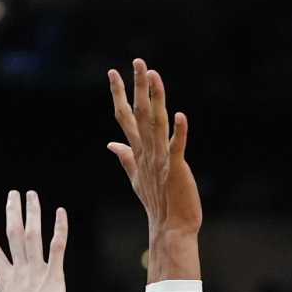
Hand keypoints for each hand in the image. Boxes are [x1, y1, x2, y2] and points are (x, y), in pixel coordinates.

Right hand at [0, 189, 68, 291]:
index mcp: (4, 282)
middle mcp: (18, 272)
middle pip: (13, 234)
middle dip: (13, 212)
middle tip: (13, 193)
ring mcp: (36, 273)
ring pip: (33, 235)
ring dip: (33, 213)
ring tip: (32, 194)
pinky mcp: (55, 278)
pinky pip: (57, 248)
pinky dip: (59, 229)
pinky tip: (61, 213)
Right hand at [107, 59, 200, 244]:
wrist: (170, 229)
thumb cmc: (157, 204)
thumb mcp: (136, 178)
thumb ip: (125, 158)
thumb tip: (110, 144)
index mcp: (138, 152)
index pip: (124, 117)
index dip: (119, 94)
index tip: (113, 72)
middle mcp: (147, 152)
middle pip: (139, 114)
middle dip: (137, 87)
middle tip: (138, 62)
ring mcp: (161, 160)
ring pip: (155, 123)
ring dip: (155, 99)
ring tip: (154, 76)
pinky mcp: (176, 169)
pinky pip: (177, 148)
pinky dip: (179, 132)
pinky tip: (181, 115)